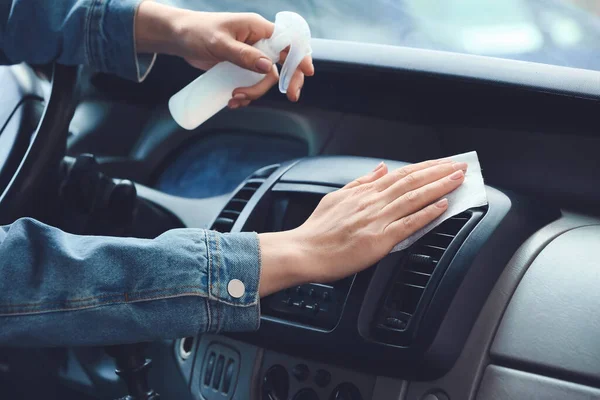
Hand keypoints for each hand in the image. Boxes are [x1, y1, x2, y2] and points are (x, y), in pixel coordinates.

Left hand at [135, 2, 313, 106]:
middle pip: (283, 64)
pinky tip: (231, 101)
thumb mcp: (219, 43)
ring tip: (234, 99)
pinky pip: (252, 85)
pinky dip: (246, 96)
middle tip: (291, 98)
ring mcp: (251, 57)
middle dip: (287, 82)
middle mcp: (258, 42)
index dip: (301, 56)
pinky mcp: (241, 68)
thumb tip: (267, 67)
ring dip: (255, 93)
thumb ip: (243, 55)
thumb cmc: (197, 32)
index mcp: (258, 29)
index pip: (288, 41)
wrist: (179, 38)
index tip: (307, 72)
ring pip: (266, 79)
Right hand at [258, 158, 466, 295]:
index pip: (400, 174)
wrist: (304, 252)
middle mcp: (372, 202)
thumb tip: (379, 167)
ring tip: (458, 180)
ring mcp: (377, 220)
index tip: (443, 162)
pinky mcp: (378, 240)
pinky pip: (408, 224)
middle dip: (439, 171)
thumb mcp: (336, 196)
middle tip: (461, 166)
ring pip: (413, 198)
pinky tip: (442, 206)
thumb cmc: (317, 230)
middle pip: (412, 181)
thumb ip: (360, 182)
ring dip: (438, 186)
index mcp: (363, 192)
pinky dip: (426, 213)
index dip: (425, 167)